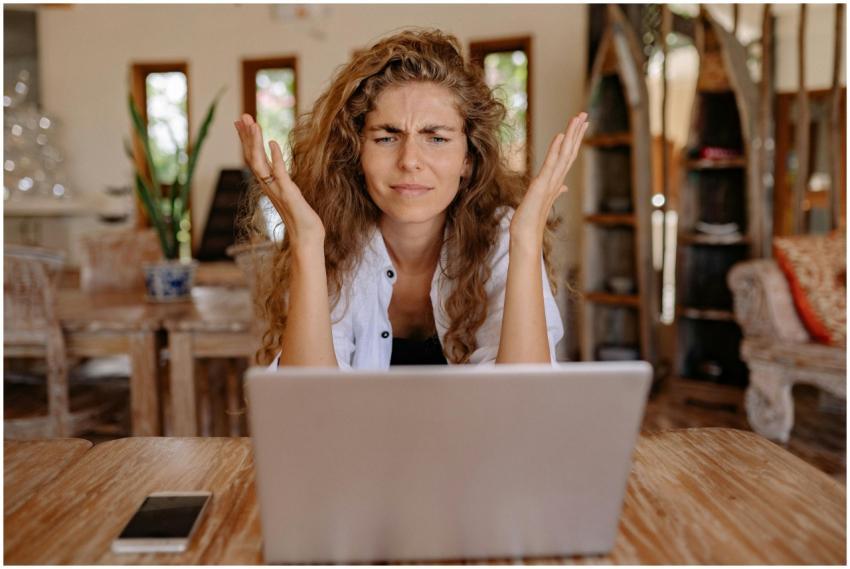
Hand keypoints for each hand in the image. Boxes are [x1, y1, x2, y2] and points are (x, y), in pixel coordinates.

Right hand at [234, 114, 324, 246]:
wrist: (306, 238)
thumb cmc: (301, 219)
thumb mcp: (289, 194)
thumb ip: (282, 181)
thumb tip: (278, 168)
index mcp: (269, 185)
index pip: (253, 158)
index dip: (247, 140)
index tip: (241, 123)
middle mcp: (268, 186)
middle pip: (252, 157)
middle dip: (247, 136)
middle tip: (241, 116)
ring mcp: (277, 190)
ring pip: (260, 163)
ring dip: (255, 143)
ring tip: (253, 124)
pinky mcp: (288, 194)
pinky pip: (279, 173)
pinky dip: (275, 157)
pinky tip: (273, 143)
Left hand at [511, 112, 588, 246]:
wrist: (526, 234)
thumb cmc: (531, 219)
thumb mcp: (543, 200)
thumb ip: (555, 191)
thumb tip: (564, 187)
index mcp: (556, 181)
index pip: (568, 156)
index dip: (575, 140)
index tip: (581, 125)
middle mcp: (557, 179)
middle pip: (570, 151)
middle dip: (577, 132)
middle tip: (584, 114)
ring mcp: (551, 182)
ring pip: (565, 154)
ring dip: (571, 135)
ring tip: (577, 118)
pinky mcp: (542, 185)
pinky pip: (551, 163)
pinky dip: (556, 149)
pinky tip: (561, 136)